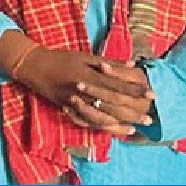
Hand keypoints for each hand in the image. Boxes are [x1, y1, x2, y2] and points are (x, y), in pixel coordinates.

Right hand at [14, 50, 150, 135]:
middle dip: (132, 113)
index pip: (117, 86)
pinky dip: (102, 127)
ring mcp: (75, 102)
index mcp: (89, 76)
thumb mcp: (85, 56)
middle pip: (112, 105)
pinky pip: (87, 121)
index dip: (135, 91)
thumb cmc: (61, 58)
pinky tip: (114, 129)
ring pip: (100, 117)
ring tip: (135, 127)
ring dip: (119, 123)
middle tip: (149, 119)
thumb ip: (109, 63)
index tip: (152, 95)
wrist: (34, 67)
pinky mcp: (68, 109)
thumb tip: (132, 64)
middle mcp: (84, 92)